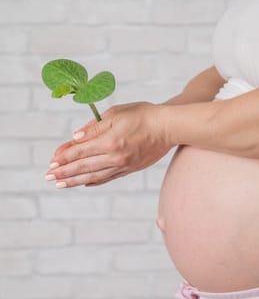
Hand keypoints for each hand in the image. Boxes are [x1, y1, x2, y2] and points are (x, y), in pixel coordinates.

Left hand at [45, 101, 173, 187]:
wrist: (169, 127)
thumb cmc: (144, 115)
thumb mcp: (116, 113)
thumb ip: (94, 127)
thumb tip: (75, 138)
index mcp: (110, 141)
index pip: (80, 151)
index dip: (64, 156)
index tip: (51, 161)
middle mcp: (115, 157)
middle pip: (84, 167)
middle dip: (64, 172)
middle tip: (48, 177)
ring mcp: (124, 165)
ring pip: (94, 176)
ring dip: (75, 180)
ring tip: (61, 184)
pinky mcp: (131, 168)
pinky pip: (109, 177)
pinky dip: (95, 181)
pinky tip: (85, 183)